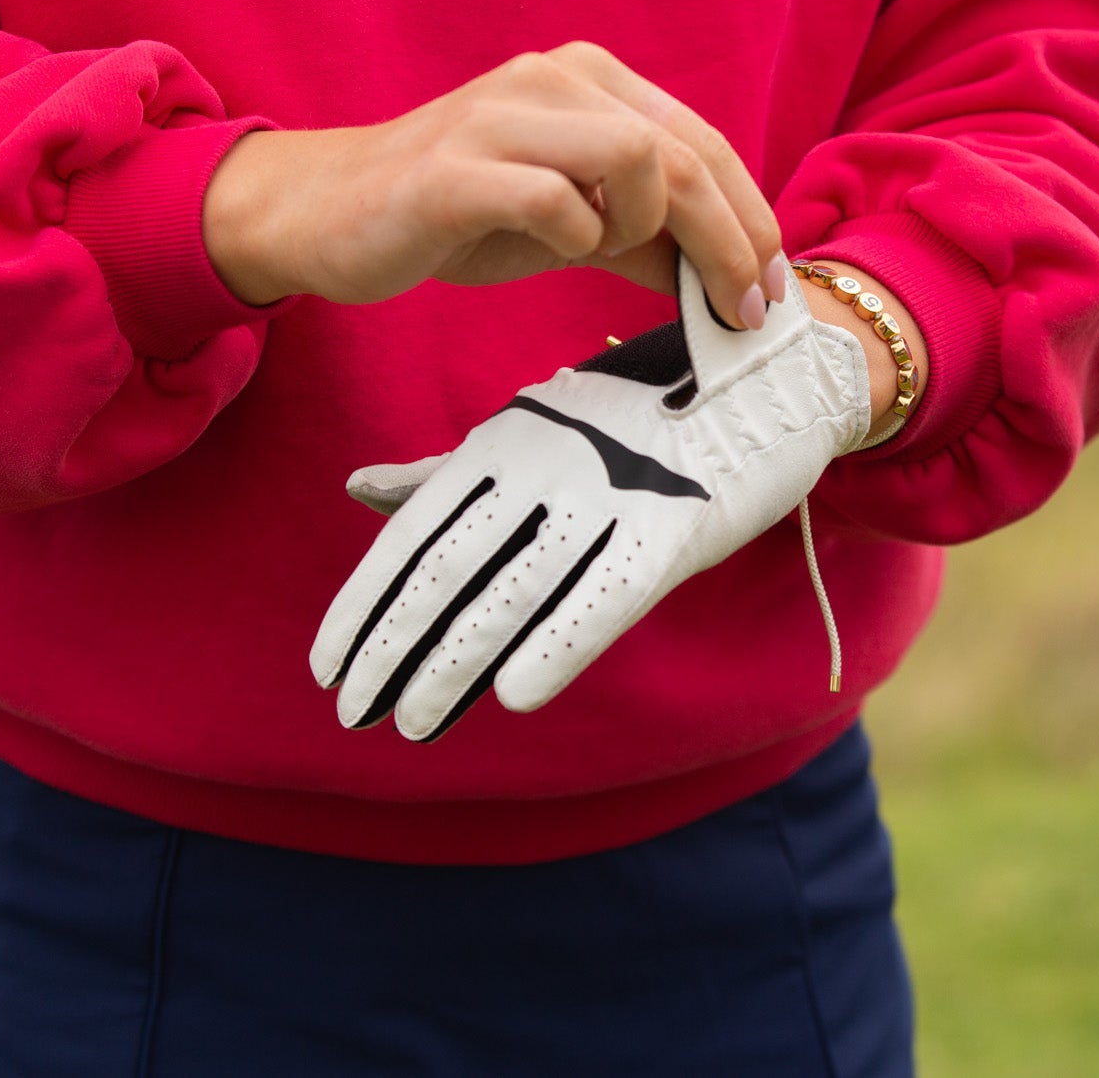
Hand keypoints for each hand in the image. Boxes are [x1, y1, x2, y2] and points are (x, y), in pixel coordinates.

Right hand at [202, 40, 788, 328]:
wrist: (328, 213)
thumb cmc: (457, 214)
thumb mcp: (570, 224)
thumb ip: (645, 237)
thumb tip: (728, 278)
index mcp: (589, 79)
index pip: (704, 143)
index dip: (750, 220)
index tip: (768, 289)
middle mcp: (552, 79)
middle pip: (685, 156)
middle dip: (730, 244)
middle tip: (743, 312)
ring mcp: (500, 116)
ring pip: (636, 160)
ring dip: (643, 228)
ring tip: (604, 254)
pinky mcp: (453, 171)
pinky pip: (555, 201)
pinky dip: (576, 236)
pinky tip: (557, 248)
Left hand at [309, 252, 872, 740]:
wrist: (771, 376)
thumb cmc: (643, 413)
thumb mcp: (537, 428)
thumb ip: (451, 472)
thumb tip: (356, 490)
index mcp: (506, 440)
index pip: (416, 533)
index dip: (368, 604)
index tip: (328, 668)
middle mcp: (545, 463)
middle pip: (450, 568)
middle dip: (394, 646)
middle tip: (352, 712)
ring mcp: (610, 492)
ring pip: (515, 590)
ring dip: (455, 663)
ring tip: (412, 723)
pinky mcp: (675, 525)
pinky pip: (605, 595)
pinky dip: (558, 644)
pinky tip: (514, 696)